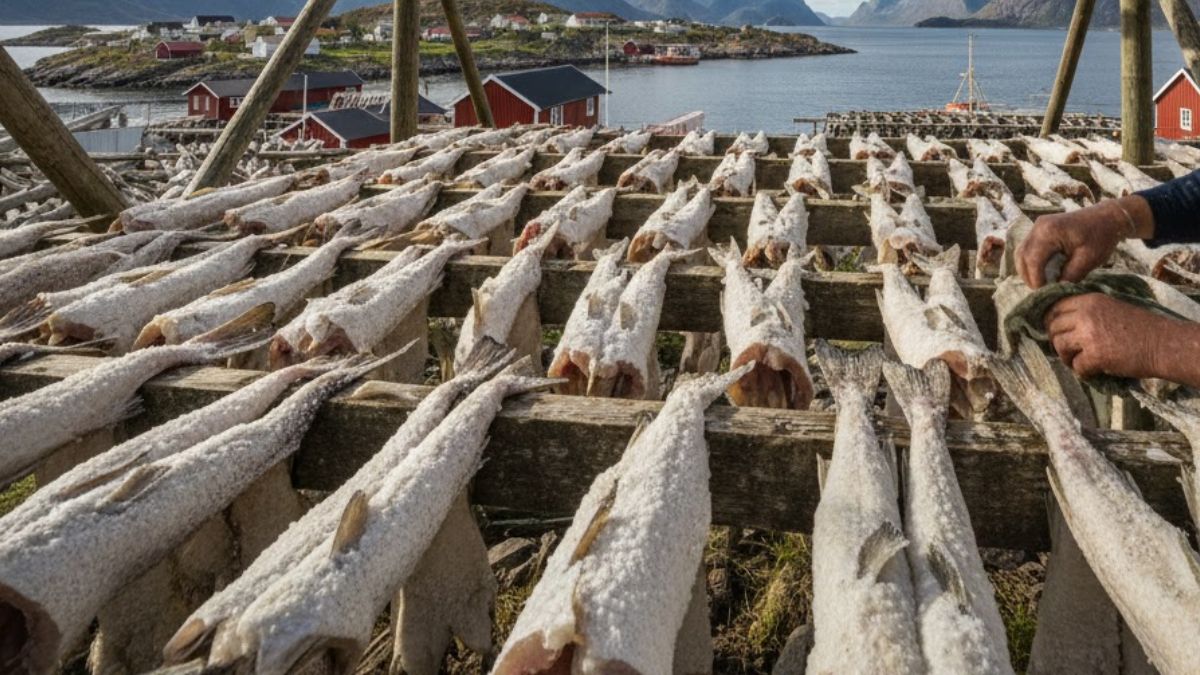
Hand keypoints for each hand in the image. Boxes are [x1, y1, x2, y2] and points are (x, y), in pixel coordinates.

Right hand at [1017, 201, 1132, 288]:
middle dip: (1028, 276)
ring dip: (1027, 270)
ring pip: (1021, 252)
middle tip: (1040, 291)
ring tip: (1039, 283)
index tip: (1044, 293)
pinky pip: (1027, 248)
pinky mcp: (1040, 229)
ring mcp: (1038, 226)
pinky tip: (1041, 272)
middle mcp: (1039, 226)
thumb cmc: (1102, 236)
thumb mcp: (1089, 259)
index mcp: (1049, 231)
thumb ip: (1070, 275)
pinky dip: (1030, 262)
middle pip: (1022, 256)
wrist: (1108, 217)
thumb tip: (1054, 289)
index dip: (1036, 279)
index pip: (1033, 260)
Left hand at [1045, 293, 1180, 379]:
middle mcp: (1086, 314)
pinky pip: (1076, 366)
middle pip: (1053, 328)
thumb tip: (1058, 324)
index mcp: (1090, 300)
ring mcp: (1089, 335)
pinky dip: (1084, 372)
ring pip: (1059, 346)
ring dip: (1067, 358)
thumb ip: (1086, 312)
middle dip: (1057, 342)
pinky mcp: (1095, 355)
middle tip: (1070, 351)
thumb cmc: (1140, 328)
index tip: (1057, 333)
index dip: (1051, 322)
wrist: (1164, 344)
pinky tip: (1096, 371)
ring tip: (1081, 362)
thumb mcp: (1110, 308)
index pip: (1055, 308)